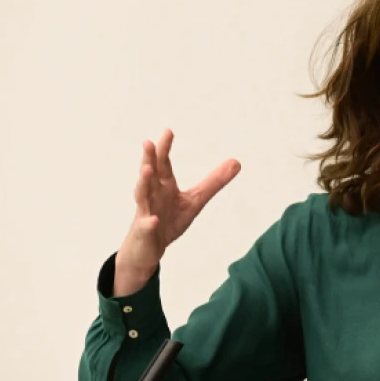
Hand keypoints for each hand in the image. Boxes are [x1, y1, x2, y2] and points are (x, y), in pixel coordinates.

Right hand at [115, 129, 239, 294]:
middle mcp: (152, 195)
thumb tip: (237, 162)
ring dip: (143, 182)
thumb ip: (213, 182)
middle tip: (148, 142)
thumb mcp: (195, 201)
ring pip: (142, 196)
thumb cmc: (169, 220)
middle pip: (150, 174)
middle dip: (149, 159)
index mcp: (164, 186)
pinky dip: (149, 223)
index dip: (165, 148)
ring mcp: (146, 212)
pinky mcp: (144, 232)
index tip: (168, 131)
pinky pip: (146, 226)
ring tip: (146, 170)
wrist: (147, 250)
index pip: (163, 164)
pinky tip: (153, 220)